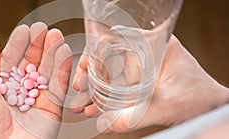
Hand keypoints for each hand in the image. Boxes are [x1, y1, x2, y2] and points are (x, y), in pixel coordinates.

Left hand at [0, 23, 71, 137]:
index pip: (11, 60)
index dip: (18, 44)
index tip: (25, 29)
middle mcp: (18, 92)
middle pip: (31, 63)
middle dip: (37, 45)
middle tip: (43, 29)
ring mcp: (36, 99)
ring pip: (47, 71)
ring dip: (52, 52)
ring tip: (56, 35)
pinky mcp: (52, 108)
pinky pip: (59, 85)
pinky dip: (63, 68)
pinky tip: (64, 51)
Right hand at [70, 35, 228, 132]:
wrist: (211, 108)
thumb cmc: (199, 99)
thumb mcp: (166, 106)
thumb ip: (136, 116)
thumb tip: (106, 124)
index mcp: (155, 45)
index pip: (118, 39)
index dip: (95, 52)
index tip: (83, 68)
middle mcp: (147, 53)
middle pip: (110, 57)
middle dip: (90, 75)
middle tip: (78, 89)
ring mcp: (143, 68)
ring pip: (112, 73)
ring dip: (95, 89)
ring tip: (82, 105)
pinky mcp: (141, 82)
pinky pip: (119, 86)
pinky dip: (106, 98)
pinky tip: (96, 110)